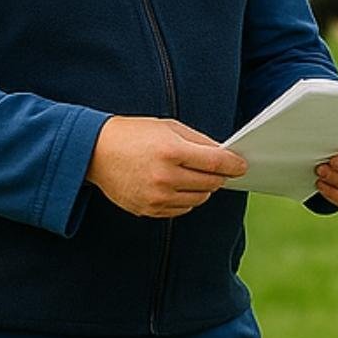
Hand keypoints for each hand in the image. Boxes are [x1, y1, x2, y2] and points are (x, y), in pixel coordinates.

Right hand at [86, 117, 247, 217]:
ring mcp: (157, 197)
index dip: (234, 165)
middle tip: (218, 168)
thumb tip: (226, 156)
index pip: (216, 163)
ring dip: (203, 187)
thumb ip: (199, 141)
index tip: (242, 165)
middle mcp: (165, 177)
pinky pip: (182, 209)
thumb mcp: (168, 127)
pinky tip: (176, 185)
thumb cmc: (134, 134)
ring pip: (199, 198)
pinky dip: (186, 198)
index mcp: (171, 151)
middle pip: (211, 183)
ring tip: (192, 174)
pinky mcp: (149, 210)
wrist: (95, 151)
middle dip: (219, 175)